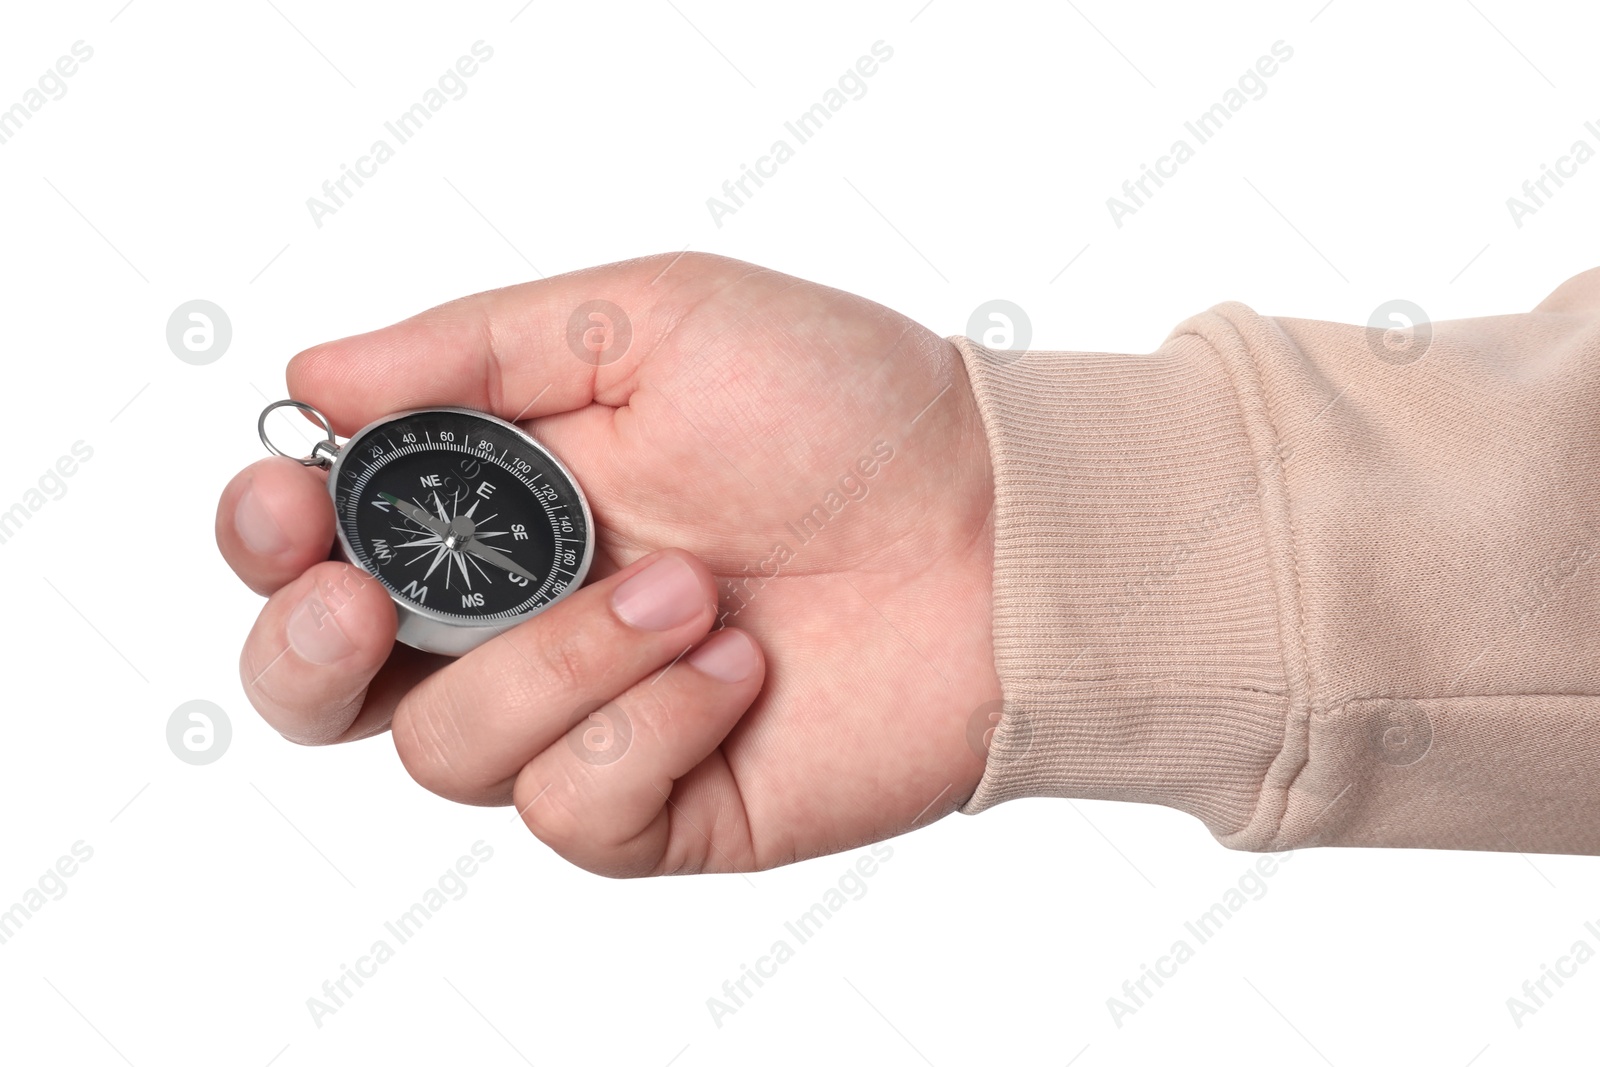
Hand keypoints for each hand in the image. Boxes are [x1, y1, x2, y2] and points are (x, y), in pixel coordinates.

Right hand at [215, 252, 997, 875]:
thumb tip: (314, 378)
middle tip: (356, 599)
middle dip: (305, 650)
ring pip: (449, 750)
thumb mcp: (657, 322)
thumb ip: (478, 349)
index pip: (323, 543)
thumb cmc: (843, 407)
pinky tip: (739, 667)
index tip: (294, 501)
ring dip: (561, 658)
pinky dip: (650, 728)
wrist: (994, 524)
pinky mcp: (662, 804)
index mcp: (502, 501)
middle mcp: (523, 619)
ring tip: (690, 586)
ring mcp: (588, 720)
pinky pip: (574, 807)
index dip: (270, 537)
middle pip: (325, 686)